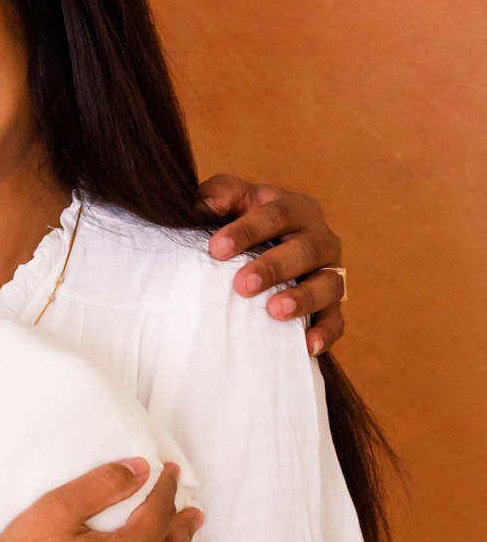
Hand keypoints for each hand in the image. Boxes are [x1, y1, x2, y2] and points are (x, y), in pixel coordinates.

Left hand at [199, 174, 344, 355]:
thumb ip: (218, 195)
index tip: (216, 249)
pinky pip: (336, 319)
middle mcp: (320, 239)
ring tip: (275, 311)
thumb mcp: (230, 201)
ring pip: (328, 284)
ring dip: (304, 298)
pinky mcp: (332, 304)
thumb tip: (206, 205)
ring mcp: (329, 272)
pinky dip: (325, 333)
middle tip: (242, 285)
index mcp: (296, 208)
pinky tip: (307, 347)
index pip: (277, 214)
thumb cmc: (240, 221)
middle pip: (305, 250)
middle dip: (274, 267)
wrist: (258, 249)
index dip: (248, 230)